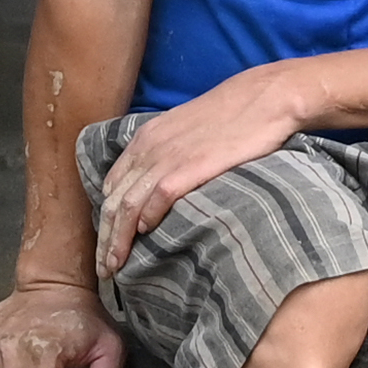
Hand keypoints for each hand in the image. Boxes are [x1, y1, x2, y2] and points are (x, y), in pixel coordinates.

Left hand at [92, 66, 312, 259]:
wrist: (264, 97)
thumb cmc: (231, 115)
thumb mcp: (186, 129)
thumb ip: (167, 154)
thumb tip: (158, 187)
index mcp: (145, 139)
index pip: (111, 186)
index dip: (104, 220)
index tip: (106, 245)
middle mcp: (149, 148)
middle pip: (112, 202)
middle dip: (104, 239)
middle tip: (103, 269)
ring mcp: (168, 157)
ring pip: (127, 206)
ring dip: (117, 240)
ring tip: (115, 267)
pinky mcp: (190, 167)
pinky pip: (157, 198)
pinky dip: (146, 219)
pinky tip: (145, 236)